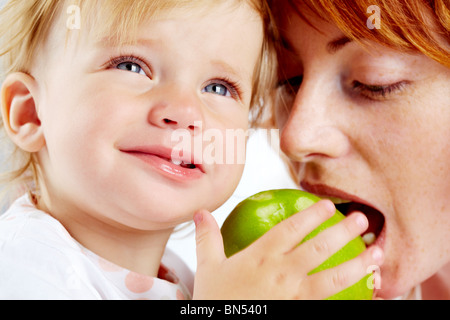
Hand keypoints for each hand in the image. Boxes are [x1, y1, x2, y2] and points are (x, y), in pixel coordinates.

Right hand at [193, 200, 383, 299]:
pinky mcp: (300, 311)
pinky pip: (329, 301)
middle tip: (361, 219)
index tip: (327, 205)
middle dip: (342, 232)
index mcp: (261, 257)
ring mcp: (294, 295)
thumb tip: (201, 213)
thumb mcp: (208, 267)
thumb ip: (207, 238)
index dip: (311, 215)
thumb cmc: (218, 301)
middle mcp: (282, 273)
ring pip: (331, 277)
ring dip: (356, 263)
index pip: (291, 229)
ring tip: (375, 253)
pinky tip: (366, 288)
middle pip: (318, 248)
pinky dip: (350, 293)